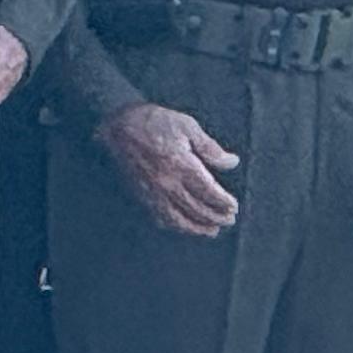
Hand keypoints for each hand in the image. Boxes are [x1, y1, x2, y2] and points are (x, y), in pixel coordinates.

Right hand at [100, 102, 241, 235]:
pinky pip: (158, 217)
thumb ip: (211, 148)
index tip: (234, 206)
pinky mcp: (140, 194)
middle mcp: (168, 183)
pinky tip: (183, 226)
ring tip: (211, 231)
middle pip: (197, 208)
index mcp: (182, 165)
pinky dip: (173, 225)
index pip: (209, 192)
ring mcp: (152, 192)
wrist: (118, 125)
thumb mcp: (188, 126)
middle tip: (229, 220)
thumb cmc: (154, 122)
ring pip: (178, 218)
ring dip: (197, 227)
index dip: (224, 202)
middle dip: (216, 217)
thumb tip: (232, 163)